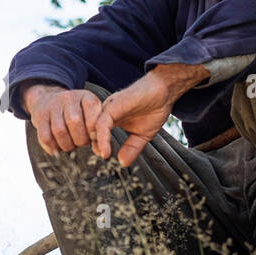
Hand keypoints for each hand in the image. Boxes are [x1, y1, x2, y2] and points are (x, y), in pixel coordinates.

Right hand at [24, 84, 103, 155]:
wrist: (49, 99)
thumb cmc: (77, 113)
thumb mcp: (91, 113)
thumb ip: (97, 129)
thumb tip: (101, 150)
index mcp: (86, 97)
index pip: (92, 115)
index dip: (93, 132)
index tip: (93, 138)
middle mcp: (68, 98)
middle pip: (74, 122)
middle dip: (80, 140)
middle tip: (81, 143)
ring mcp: (52, 106)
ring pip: (59, 131)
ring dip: (67, 145)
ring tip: (70, 145)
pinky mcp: (39, 116)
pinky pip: (45, 137)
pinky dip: (53, 147)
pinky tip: (57, 148)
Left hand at [94, 63, 208, 166]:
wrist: (165, 91)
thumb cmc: (154, 108)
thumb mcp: (142, 135)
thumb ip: (132, 148)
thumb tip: (123, 163)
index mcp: (111, 119)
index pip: (96, 134)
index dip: (98, 146)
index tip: (105, 156)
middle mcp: (106, 113)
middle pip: (90, 130)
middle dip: (92, 144)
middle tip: (101, 157)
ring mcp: (109, 108)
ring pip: (92, 127)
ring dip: (95, 142)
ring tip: (103, 155)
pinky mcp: (113, 105)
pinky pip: (101, 123)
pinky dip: (102, 138)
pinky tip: (105, 150)